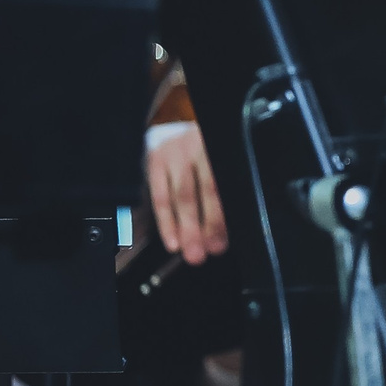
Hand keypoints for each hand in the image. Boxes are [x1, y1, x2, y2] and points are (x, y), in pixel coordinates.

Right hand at [146, 122, 228, 263]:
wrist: (188, 132)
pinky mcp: (156, 158)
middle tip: (205, 252)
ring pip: (181, 195)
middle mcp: (200, 144)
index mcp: (224, 146)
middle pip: (206, 190)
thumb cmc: (214, 157)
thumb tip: (228, 234)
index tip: (221, 242)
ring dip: (185, 228)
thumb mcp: (228, 166)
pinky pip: (160, 196)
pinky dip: (166, 221)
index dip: (222, 216)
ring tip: (190, 252)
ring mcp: (176, 150)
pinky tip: (172, 240)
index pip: (224, 185)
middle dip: (206, 225)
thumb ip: (230, 192)